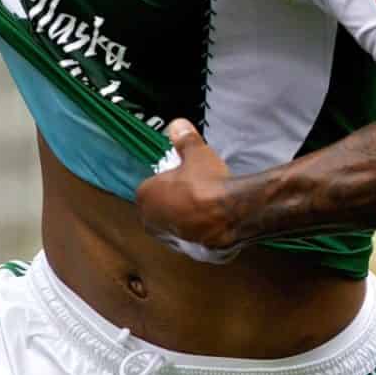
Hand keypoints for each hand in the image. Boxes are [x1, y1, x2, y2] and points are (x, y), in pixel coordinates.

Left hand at [134, 120, 245, 260]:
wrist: (230, 213)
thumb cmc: (207, 182)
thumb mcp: (197, 153)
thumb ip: (184, 139)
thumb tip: (177, 124)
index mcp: (144, 196)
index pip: (151, 186)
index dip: (168, 180)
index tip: (183, 175)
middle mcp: (150, 220)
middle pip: (159, 206)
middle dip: (172, 199)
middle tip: (194, 188)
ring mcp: (168, 237)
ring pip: (173, 222)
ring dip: (184, 215)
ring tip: (205, 204)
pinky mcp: (187, 249)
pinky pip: (189, 236)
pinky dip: (197, 229)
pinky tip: (212, 220)